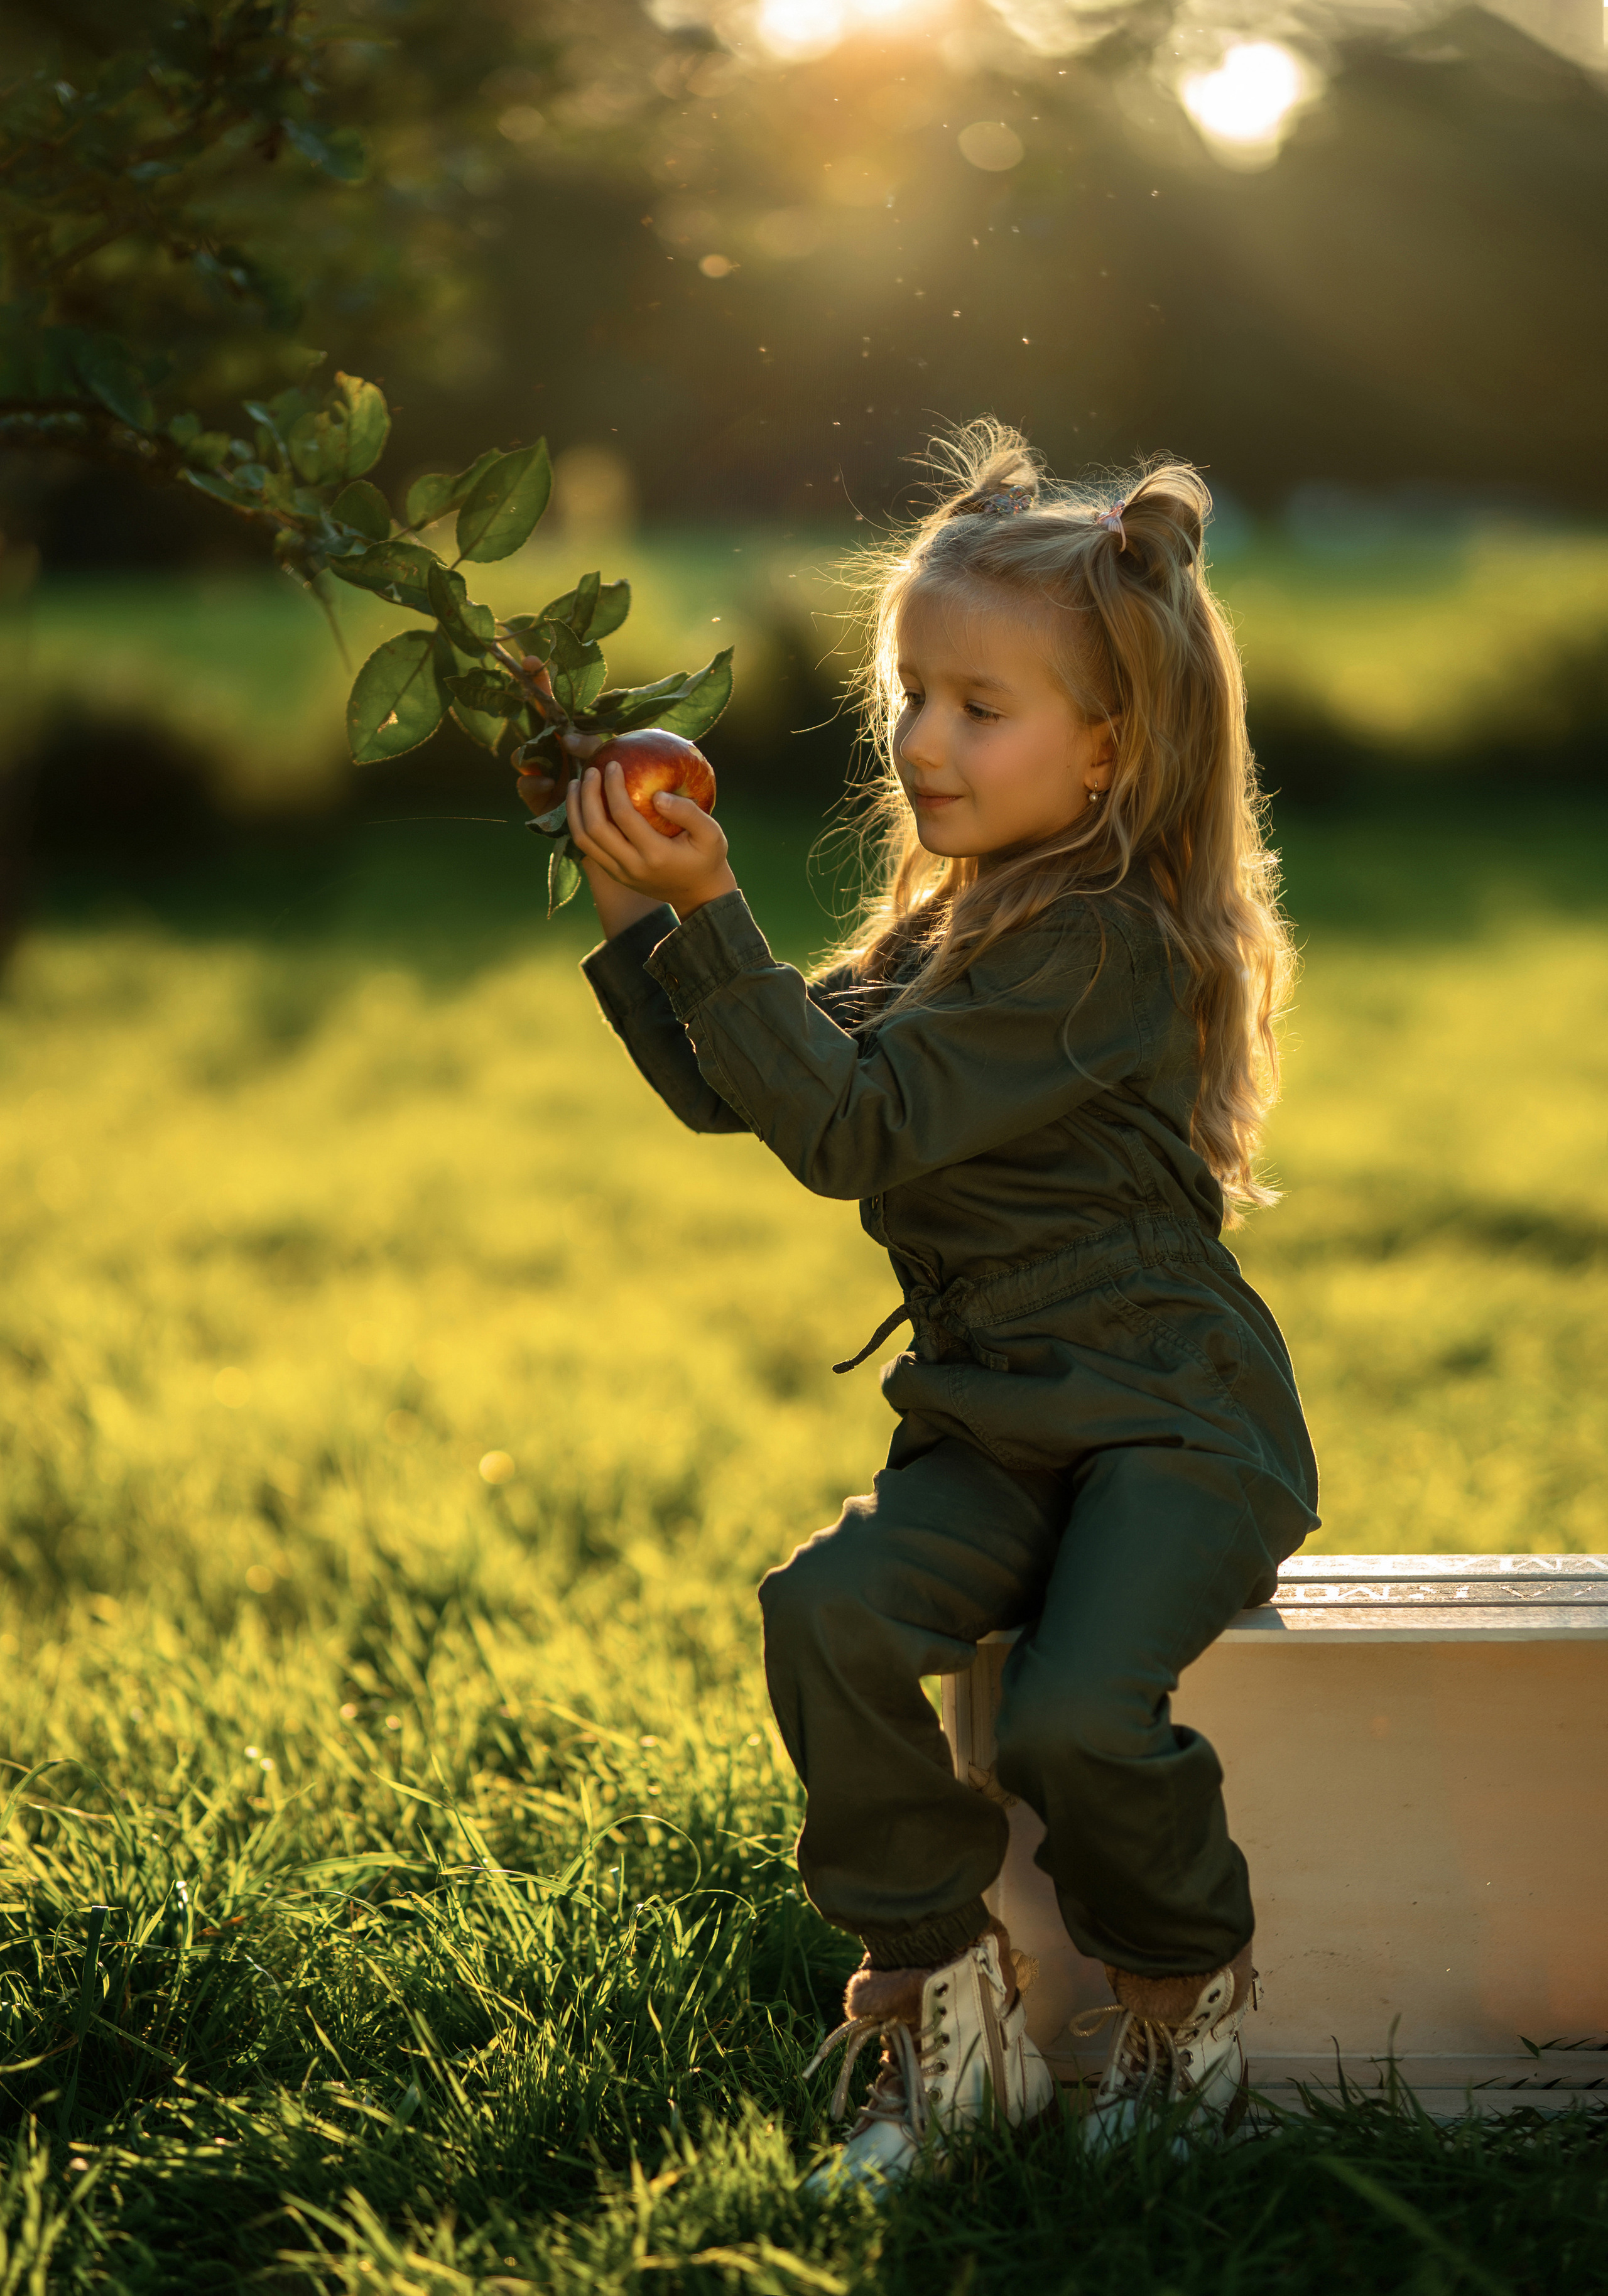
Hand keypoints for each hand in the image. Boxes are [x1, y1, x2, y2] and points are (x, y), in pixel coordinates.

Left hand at [566, 757, 737, 920]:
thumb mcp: (712, 834)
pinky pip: (588, 848)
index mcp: (655, 854)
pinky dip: (579, 823)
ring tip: (576, 784)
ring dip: (575, 810)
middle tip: (590, 771)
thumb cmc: (707, 858)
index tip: (612, 764)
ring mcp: (620, 873)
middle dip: (587, 796)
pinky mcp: (614, 874)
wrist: (698, 894)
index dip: (612, 787)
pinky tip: (582, 803)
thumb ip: (688, 813)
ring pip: (583, 841)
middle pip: (594, 829)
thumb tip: (657, 795)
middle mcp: (632, 867)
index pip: (623, 815)